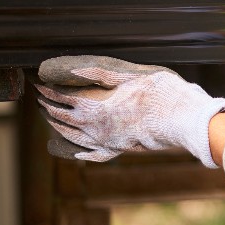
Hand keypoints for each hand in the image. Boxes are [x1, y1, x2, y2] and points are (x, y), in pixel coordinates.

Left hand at [35, 55, 224, 167]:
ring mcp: (107, 142)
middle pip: (63, 118)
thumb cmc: (162, 93)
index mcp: (96, 108)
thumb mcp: (130, 76)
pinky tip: (75, 152)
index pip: (63, 98)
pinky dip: (80, 152)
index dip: (48, 89)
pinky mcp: (120, 149)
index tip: (39, 82)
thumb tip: (71, 71)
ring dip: (59, 126)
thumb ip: (99, 74)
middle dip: (49, 107)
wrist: (184, 119)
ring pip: (73, 137)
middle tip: (41, 97)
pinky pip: (93, 154)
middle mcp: (96, 129)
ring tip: (51, 118)